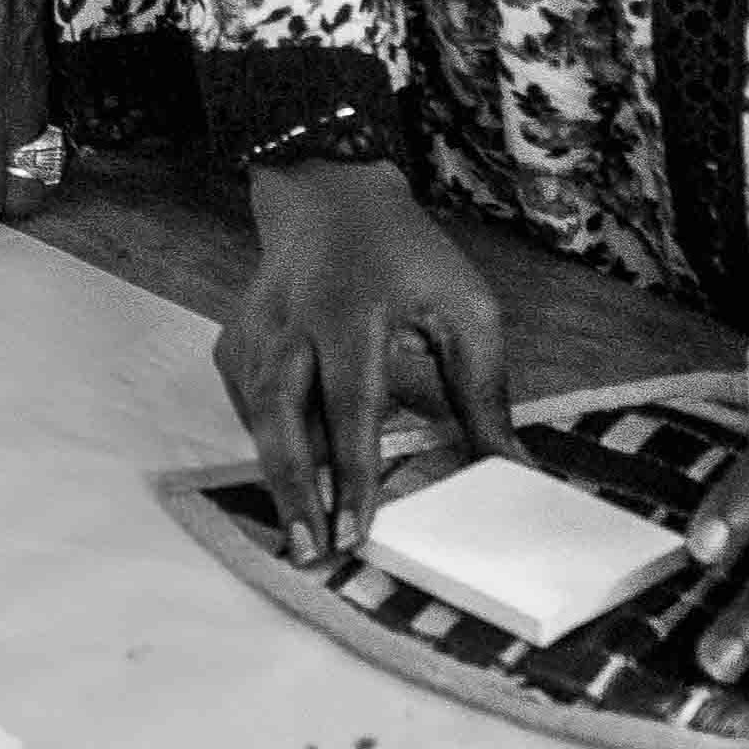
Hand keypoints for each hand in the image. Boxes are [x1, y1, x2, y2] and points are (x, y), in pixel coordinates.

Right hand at [231, 158, 516, 565]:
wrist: (329, 194)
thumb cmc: (407, 256)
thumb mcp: (466, 308)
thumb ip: (484, 391)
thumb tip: (514, 469)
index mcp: (352, 312)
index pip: (351, 405)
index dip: (353, 473)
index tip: (359, 531)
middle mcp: (292, 323)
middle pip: (283, 418)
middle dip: (296, 492)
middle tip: (312, 554)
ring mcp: (255, 333)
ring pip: (258, 419)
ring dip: (278, 482)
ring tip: (302, 540)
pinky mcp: (234, 344)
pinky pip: (249, 408)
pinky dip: (270, 448)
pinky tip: (293, 484)